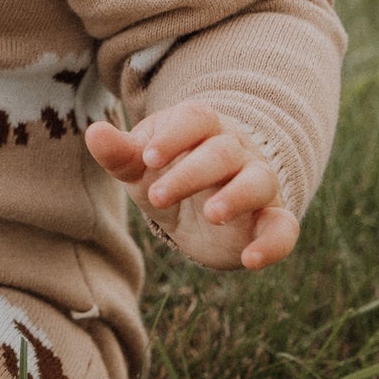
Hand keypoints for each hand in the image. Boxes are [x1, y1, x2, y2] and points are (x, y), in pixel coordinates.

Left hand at [83, 101, 297, 271]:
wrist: (198, 211)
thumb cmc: (165, 175)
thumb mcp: (140, 167)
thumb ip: (120, 153)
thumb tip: (94, 132)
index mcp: (201, 128)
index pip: (196, 118)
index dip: (174, 136)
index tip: (148, 159)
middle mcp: (236, 150)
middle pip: (223, 151)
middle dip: (192, 172)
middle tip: (158, 196)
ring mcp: (257, 183)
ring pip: (259, 180)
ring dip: (237, 195)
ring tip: (211, 213)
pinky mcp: (270, 220)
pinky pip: (284, 227)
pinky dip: (274, 243)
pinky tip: (252, 260)